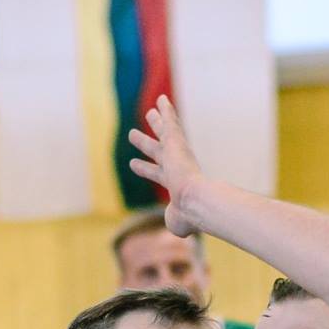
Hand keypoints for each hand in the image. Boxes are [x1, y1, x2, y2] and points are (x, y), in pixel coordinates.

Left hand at [126, 96, 204, 236]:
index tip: (135, 164)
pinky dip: (166, 110)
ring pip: (163, 133)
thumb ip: (175, 222)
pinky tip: (161, 100)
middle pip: (157, 150)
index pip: (156, 173)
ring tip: (150, 111)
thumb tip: (179, 228)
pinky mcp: (176, 141)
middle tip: (134, 135)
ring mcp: (175, 153)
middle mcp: (174, 166)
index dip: (145, 169)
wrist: (195, 200)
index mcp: (173, 184)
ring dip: (156, 122)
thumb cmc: (188, 214)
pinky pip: (170, 121)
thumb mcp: (178, 222)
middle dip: (146, 143)